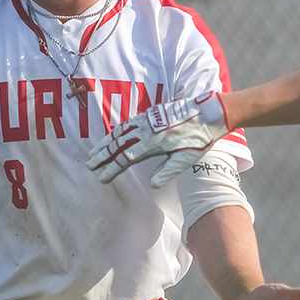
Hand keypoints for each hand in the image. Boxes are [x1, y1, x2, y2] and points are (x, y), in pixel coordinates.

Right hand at [87, 93, 229, 187]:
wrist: (209, 113)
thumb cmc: (199, 139)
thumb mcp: (186, 159)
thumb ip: (168, 171)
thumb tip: (153, 185)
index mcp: (154, 144)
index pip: (126, 158)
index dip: (112, 168)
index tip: (101, 176)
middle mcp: (147, 131)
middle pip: (119, 145)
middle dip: (103, 155)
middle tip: (90, 165)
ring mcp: (148, 121)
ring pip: (121, 133)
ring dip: (106, 143)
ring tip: (94, 152)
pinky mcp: (151, 115)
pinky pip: (129, 124)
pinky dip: (117, 131)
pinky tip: (112, 136)